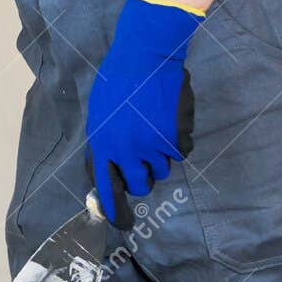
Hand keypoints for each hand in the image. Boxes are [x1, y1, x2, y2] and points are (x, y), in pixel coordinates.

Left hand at [85, 0, 201, 227]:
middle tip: (144, 156)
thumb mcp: (100, 113)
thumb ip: (105, 142)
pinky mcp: (176, 139)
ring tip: (153, 124)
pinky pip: (181, 152)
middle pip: (140, 183)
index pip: (107, 185)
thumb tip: (110, 168)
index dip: (115, 208)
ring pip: (162, 168)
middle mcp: (126, 150)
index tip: (123, 224)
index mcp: (103, 143)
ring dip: (159, 153)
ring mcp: (152, 146)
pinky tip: (168, 118)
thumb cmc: (118, 81)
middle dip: (143, 175)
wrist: (145, 57)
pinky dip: (177, 140)